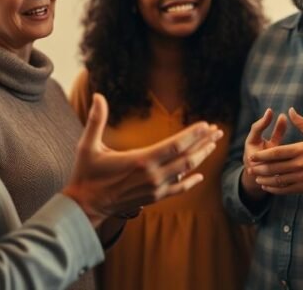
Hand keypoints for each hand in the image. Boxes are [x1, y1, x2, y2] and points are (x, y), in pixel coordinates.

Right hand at [63, 94, 222, 227]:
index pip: (175, 145)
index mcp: (141, 160)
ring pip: (186, 172)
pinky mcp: (153, 198)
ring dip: (201, 157)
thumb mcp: (87, 146)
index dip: (193, 134)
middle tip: (218, 131)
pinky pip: (178, 190)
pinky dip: (191, 182)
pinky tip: (200, 175)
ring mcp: (155, 188)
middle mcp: (152, 175)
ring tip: (213, 145)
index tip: (206, 124)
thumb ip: (96, 120)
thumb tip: (97, 96)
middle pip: (187, 157)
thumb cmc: (86, 174)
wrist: (85, 206)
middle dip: (204, 142)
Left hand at [247, 108, 302, 198]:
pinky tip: (267, 185)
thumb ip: (302, 123)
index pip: (277, 153)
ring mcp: (302, 177)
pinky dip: (273, 189)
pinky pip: (284, 189)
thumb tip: (290, 110)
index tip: (252, 155)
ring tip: (256, 177)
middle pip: (275, 167)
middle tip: (250, 166)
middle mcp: (301, 164)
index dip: (263, 155)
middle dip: (260, 168)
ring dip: (264, 179)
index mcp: (302, 150)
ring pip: (278, 180)